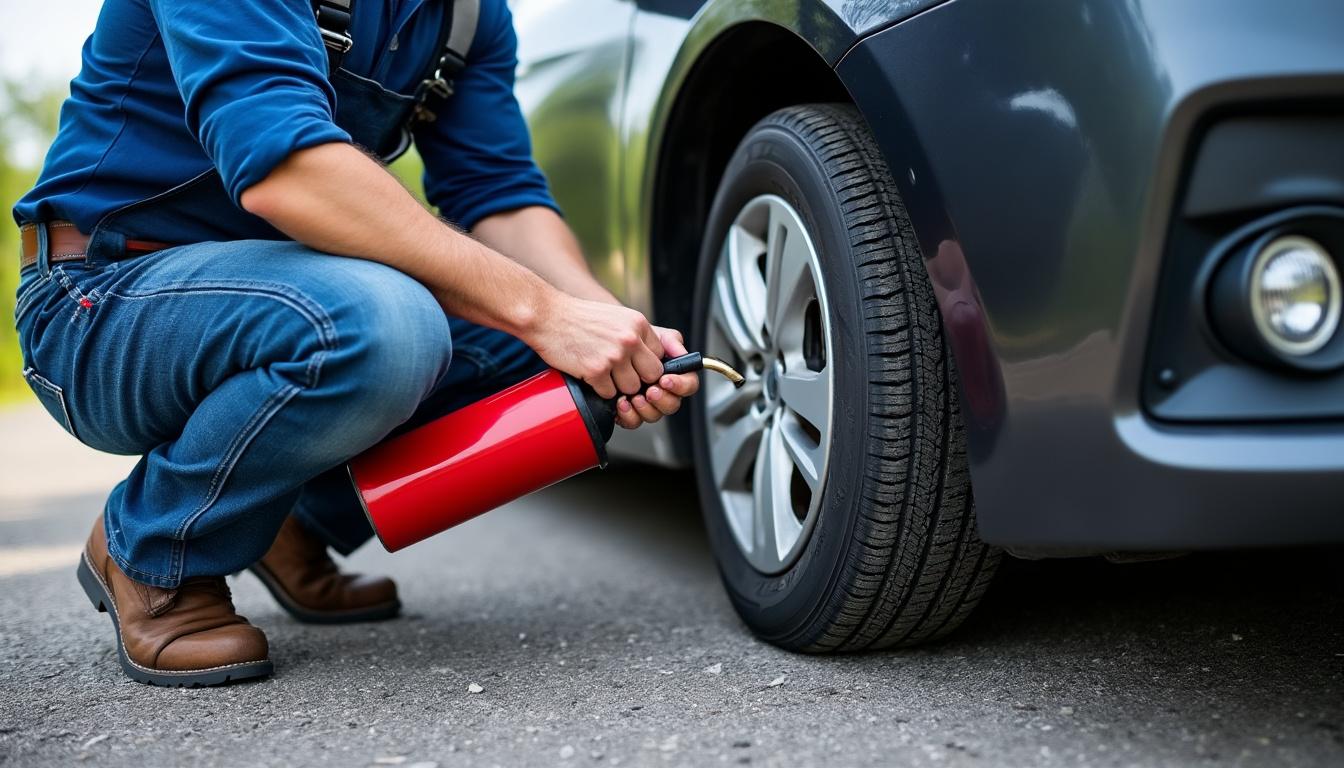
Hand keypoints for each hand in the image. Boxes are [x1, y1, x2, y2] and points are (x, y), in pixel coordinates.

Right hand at [528, 291, 664, 398]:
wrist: (547, 315)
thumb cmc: (578, 318)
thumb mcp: (616, 317)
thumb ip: (635, 334)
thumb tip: (650, 358)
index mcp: (638, 323)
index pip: (660, 355)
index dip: (647, 365)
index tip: (636, 367)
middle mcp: (630, 339)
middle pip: (652, 375)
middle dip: (639, 380)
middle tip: (621, 376)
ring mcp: (614, 355)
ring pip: (632, 388)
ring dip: (618, 387)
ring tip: (603, 374)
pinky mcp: (596, 370)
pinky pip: (609, 393)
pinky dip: (599, 389)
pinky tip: (589, 375)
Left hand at [615, 326, 700, 429]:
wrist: (607, 344)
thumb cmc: (632, 340)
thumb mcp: (653, 334)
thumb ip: (672, 342)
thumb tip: (683, 354)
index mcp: (673, 374)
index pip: (688, 385)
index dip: (681, 385)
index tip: (666, 379)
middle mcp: (662, 391)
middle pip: (673, 405)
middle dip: (662, 399)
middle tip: (650, 391)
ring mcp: (647, 403)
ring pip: (654, 416)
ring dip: (645, 408)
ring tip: (634, 397)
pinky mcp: (631, 412)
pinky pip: (634, 421)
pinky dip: (628, 415)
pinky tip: (622, 403)